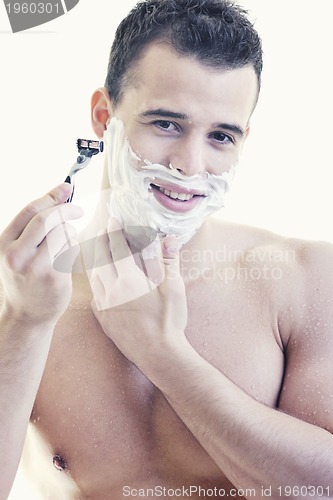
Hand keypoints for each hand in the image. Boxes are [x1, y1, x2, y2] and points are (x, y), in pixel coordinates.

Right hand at [0, 183, 82, 324]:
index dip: (51, 196)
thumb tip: (61, 193)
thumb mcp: (17, 251)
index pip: (30, 211)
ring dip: (70, 232)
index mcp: (5, 244)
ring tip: (64, 243)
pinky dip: (73, 247)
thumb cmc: (25, 278)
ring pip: (63, 234)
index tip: (66, 187)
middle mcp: (17, 255)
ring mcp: (36, 267)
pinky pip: (72, 250)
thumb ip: (32, 226)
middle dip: (66, 210)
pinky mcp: (55, 277)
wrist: (27, 314)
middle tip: (78, 210)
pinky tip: (65, 256)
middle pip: (47, 219)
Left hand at [88, 219, 187, 364]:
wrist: (159, 355)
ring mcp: (105, 306)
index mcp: (129, 279)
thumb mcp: (174, 288)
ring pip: (94, 276)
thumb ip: (169, 261)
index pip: (117, 248)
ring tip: (99, 251)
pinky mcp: (104, 319)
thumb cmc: (169, 321)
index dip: (114, 232)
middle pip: (101, 259)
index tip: (112, 220)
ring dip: (96, 260)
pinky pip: (94, 295)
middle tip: (103, 230)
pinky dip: (96, 283)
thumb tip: (169, 238)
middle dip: (101, 241)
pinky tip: (100, 281)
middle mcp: (112, 290)